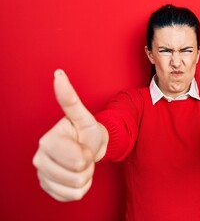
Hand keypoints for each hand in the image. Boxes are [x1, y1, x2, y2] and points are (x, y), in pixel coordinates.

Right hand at [32, 70, 105, 201]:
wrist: (88, 146)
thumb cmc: (86, 132)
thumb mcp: (83, 116)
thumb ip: (70, 98)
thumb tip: (59, 74)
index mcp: (47, 141)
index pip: (77, 161)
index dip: (88, 155)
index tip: (83, 145)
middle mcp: (39, 159)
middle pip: (76, 176)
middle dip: (87, 166)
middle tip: (83, 154)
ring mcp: (43, 175)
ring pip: (75, 188)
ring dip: (85, 177)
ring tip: (81, 163)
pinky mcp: (49, 188)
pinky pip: (72, 196)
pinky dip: (81, 188)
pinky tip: (76, 174)